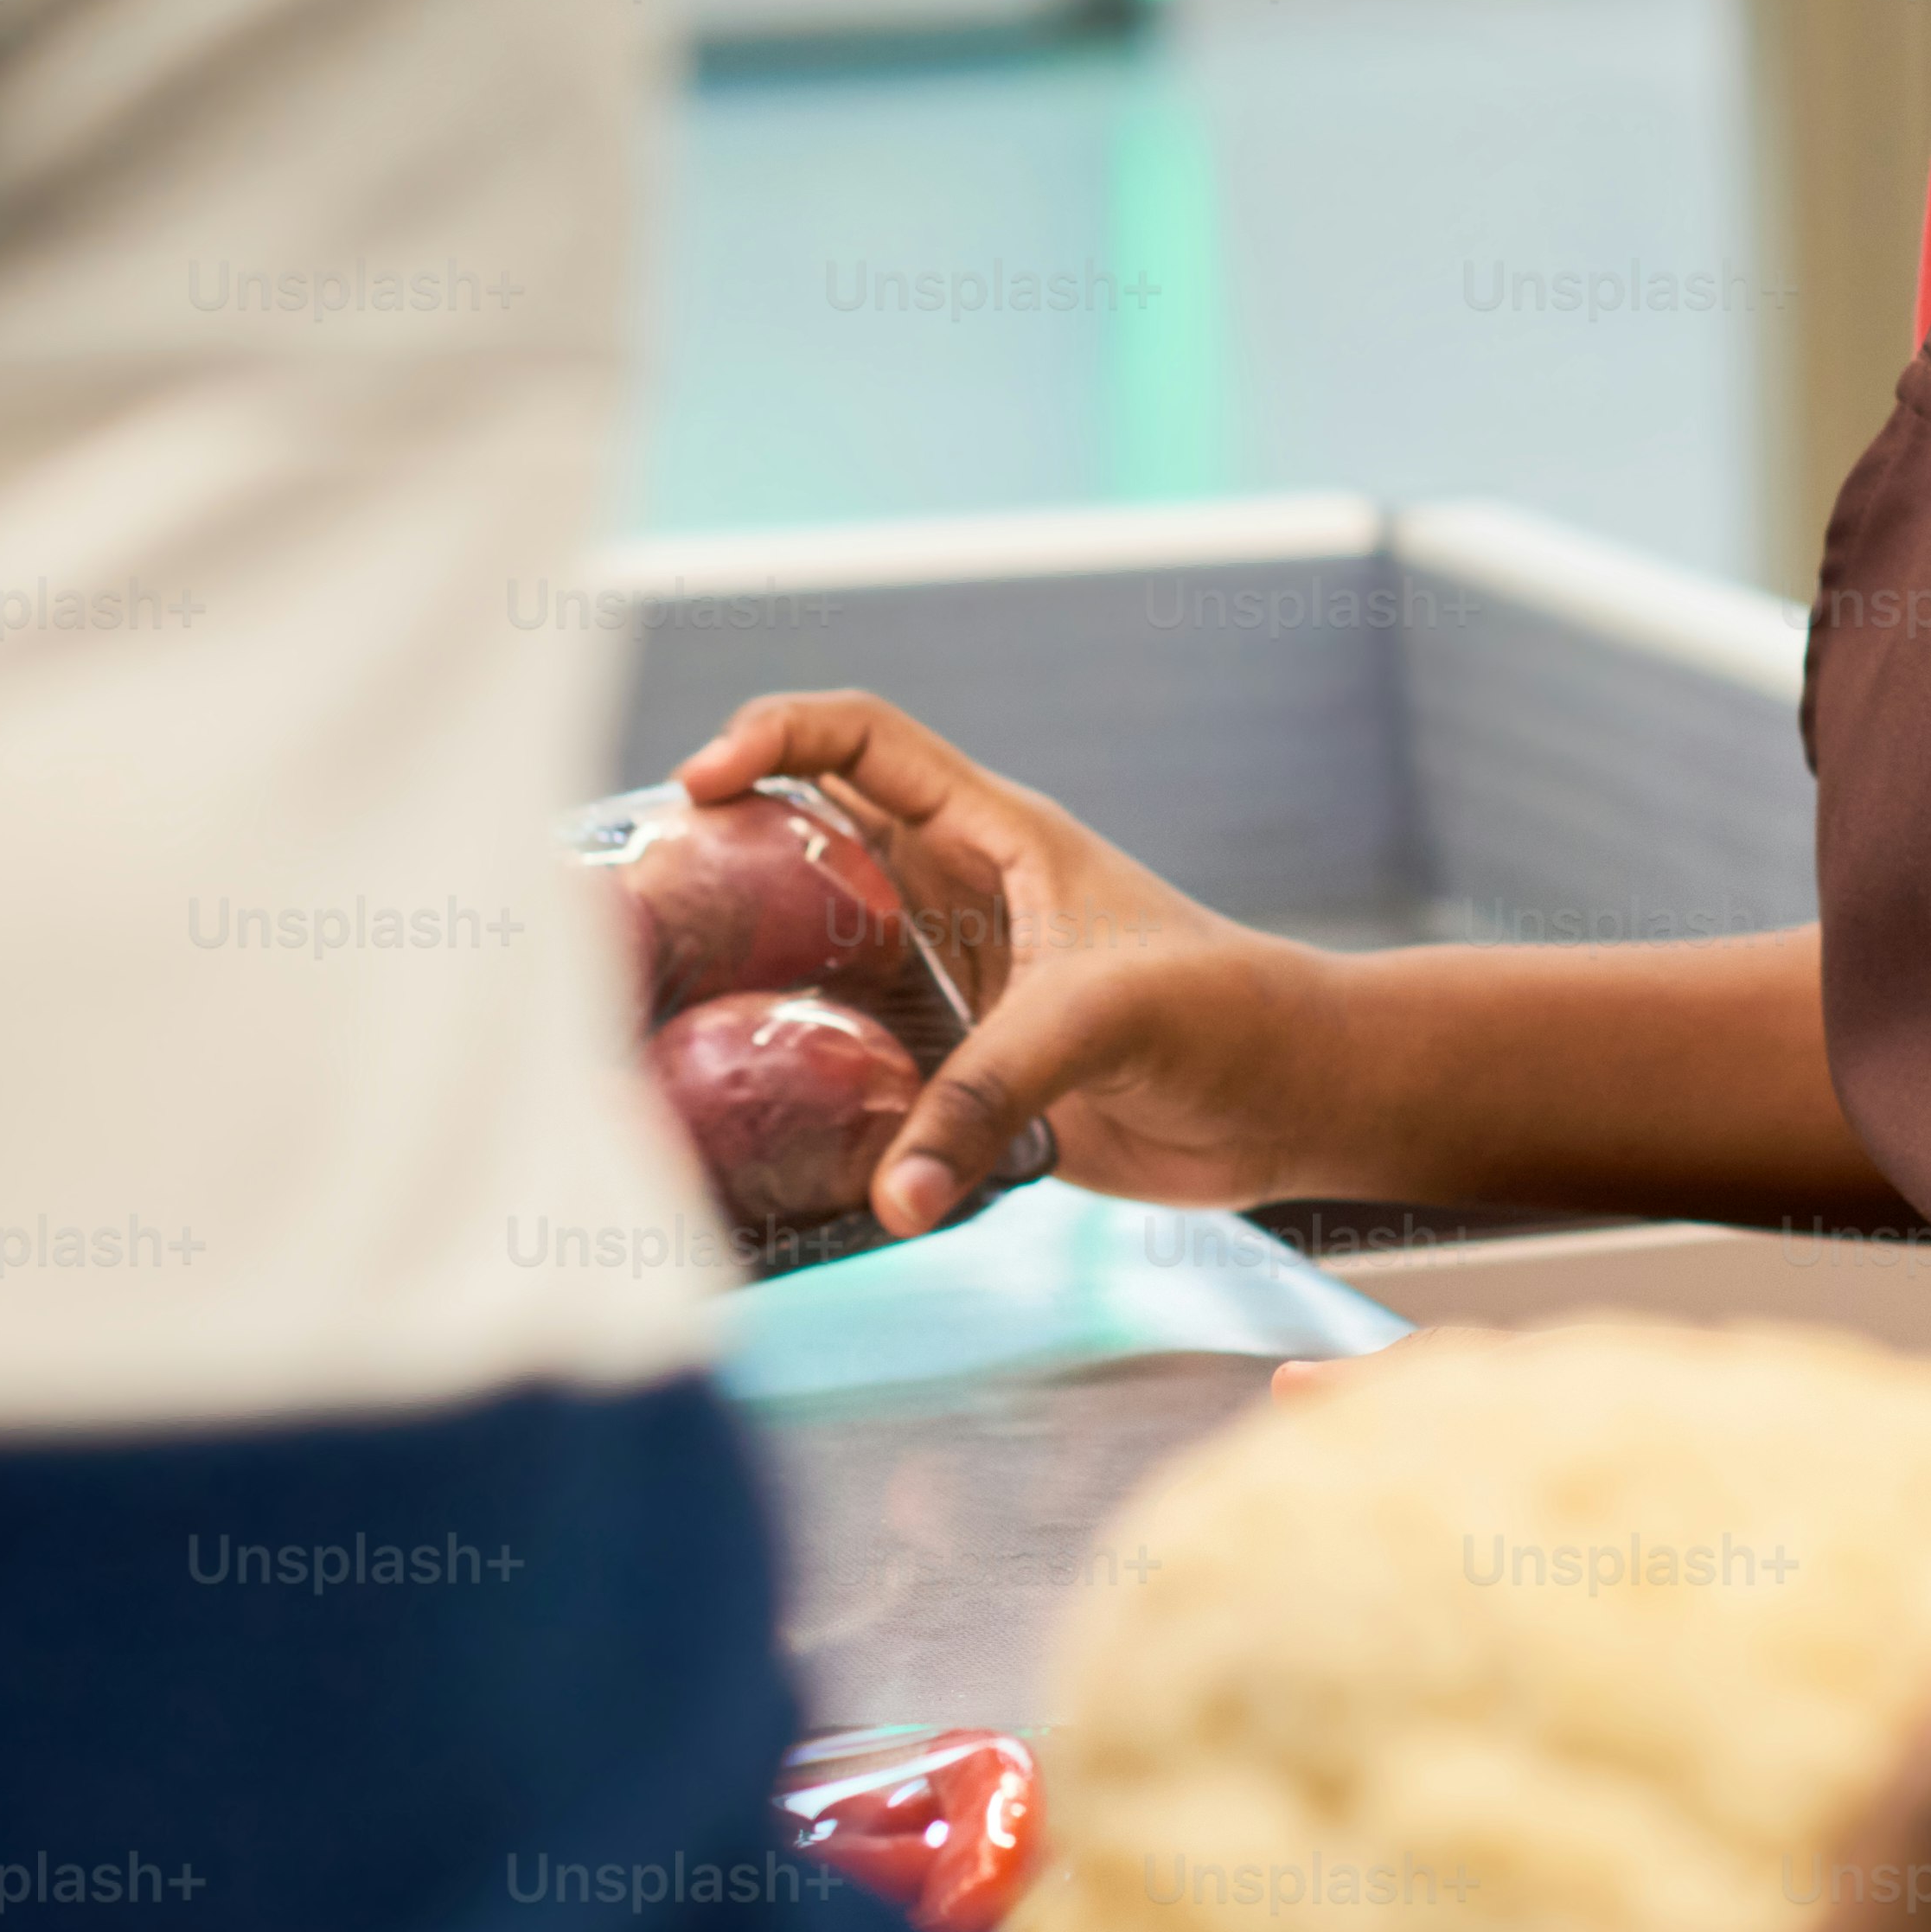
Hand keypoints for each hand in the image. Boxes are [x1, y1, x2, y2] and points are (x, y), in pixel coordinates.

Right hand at [672, 690, 1371, 1239]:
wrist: (1292, 1101)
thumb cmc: (1228, 1013)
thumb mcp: (1105, 1022)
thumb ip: (992, 1094)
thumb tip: (893, 1196)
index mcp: (992, 833)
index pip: (860, 739)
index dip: (773, 735)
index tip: (698, 785)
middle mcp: (955, 896)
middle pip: (808, 839)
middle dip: (723, 854)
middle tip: (637, 905)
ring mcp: (950, 983)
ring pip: (816, 952)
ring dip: (747, 973)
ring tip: (650, 1006)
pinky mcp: (956, 1069)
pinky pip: (852, 1059)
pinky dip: (799, 1080)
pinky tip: (742, 1116)